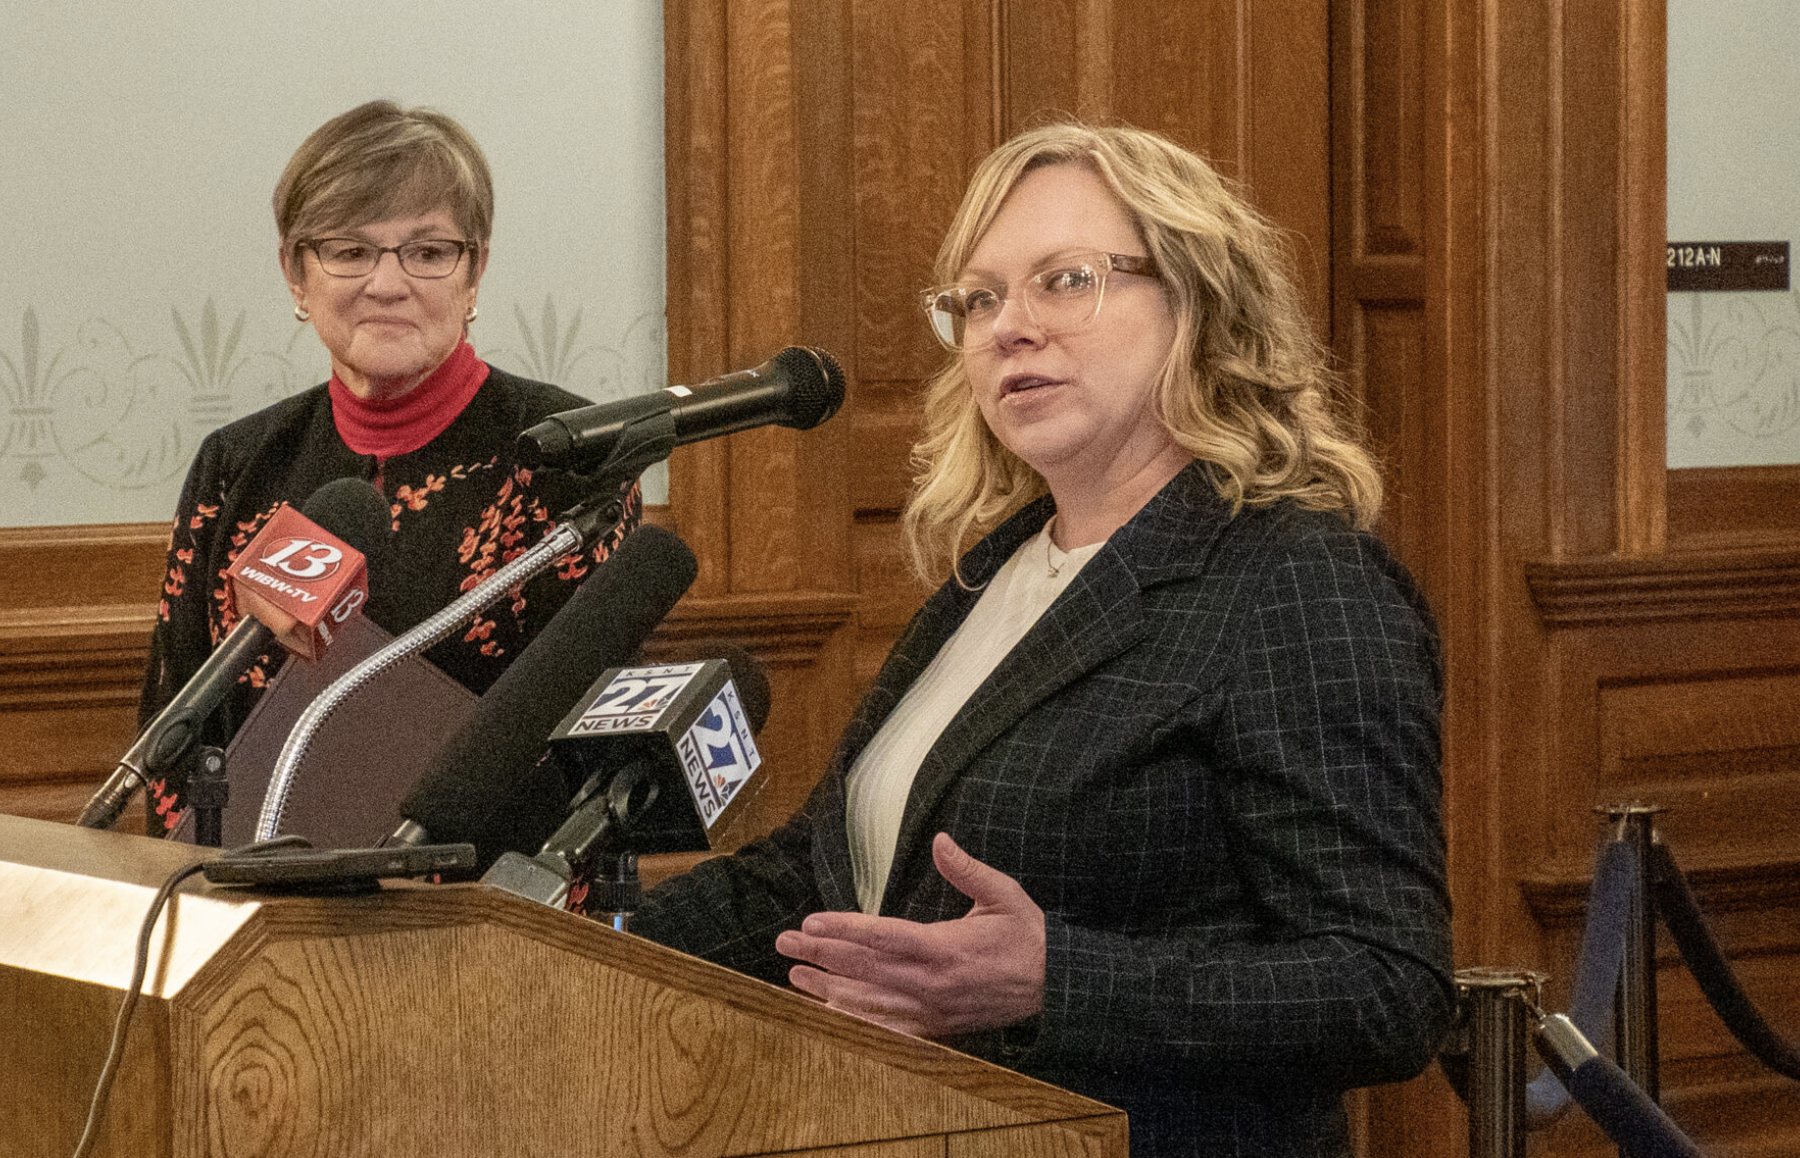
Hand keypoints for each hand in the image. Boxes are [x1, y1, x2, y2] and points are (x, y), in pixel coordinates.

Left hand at [774, 832, 1045, 1037]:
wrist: (1055, 987)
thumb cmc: (1028, 936)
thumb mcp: (1003, 895)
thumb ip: (966, 869)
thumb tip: (940, 840)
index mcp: (944, 947)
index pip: (882, 937)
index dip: (843, 930)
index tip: (811, 921)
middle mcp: (931, 983)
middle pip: (864, 969)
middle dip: (821, 954)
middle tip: (785, 942)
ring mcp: (931, 1009)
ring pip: (868, 1001)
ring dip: (828, 987)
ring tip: (795, 974)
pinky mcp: (935, 1026)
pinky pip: (887, 1027)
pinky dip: (856, 1020)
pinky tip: (831, 1011)